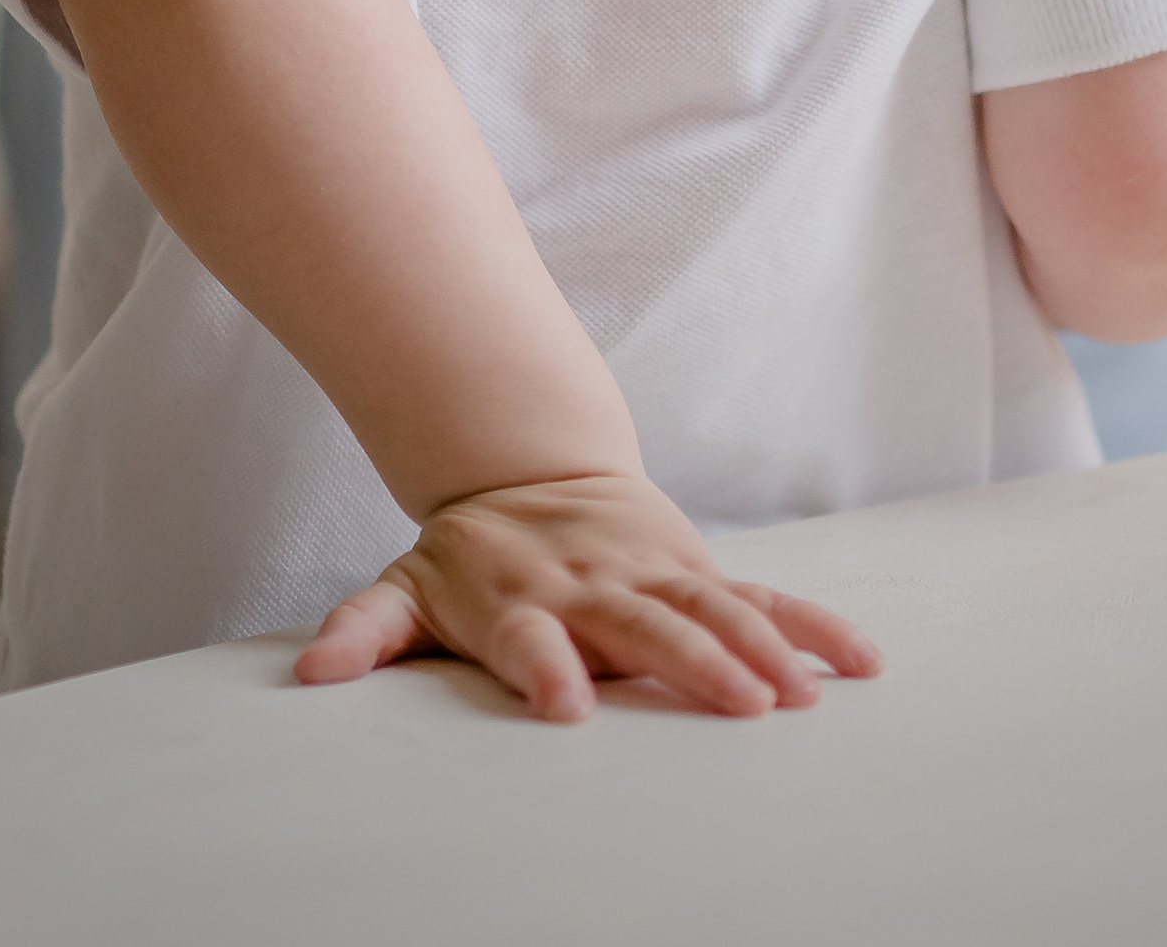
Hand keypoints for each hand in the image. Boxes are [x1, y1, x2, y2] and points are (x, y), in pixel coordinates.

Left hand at [293, 470, 880, 725]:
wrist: (526, 458)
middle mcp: (594, 584)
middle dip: (695, 666)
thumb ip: (365, 630)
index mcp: (521, 599)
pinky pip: (763, 597)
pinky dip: (811, 626)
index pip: (532, 641)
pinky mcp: (697, 568)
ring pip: (716, 609)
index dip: (548, 670)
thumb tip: (310, 677)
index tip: (567, 708)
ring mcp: (653, 571)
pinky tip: (856, 663)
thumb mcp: (404, 583)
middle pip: (646, 627)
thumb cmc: (466, 551)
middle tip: (743, 707)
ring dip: (763, 650)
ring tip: (803, 696)